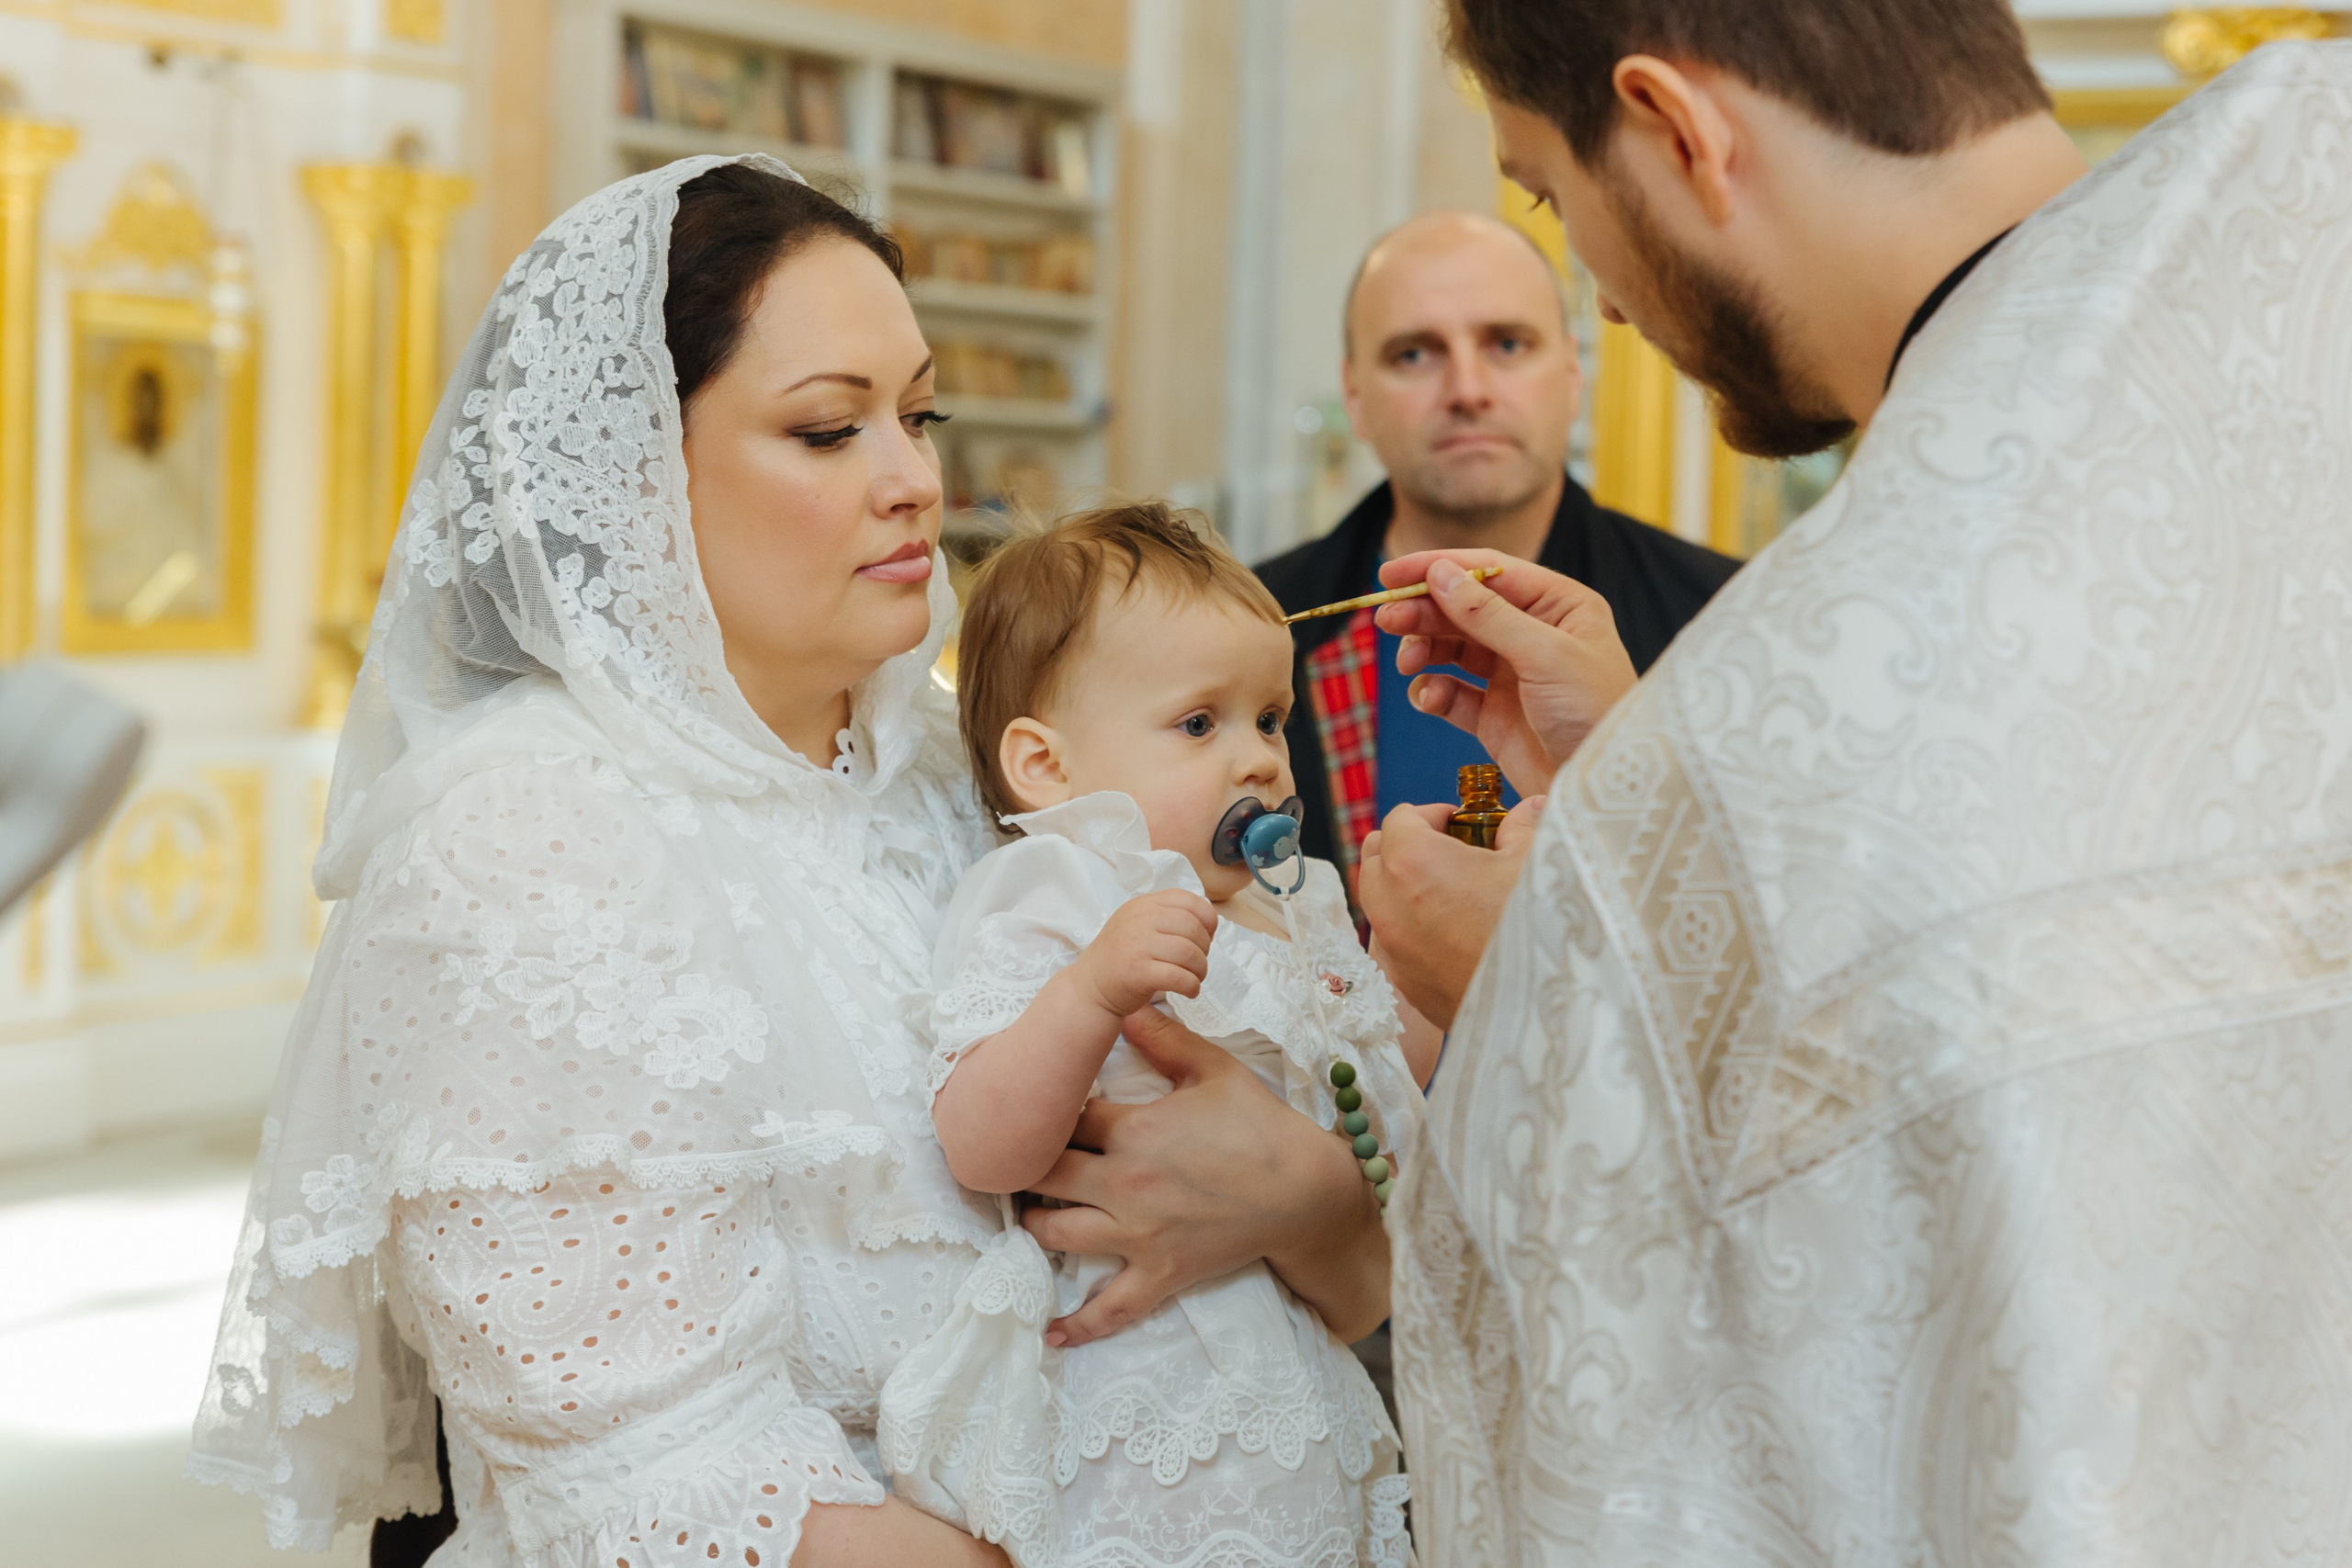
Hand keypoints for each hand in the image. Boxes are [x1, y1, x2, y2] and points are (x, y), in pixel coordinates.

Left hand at [1024, 1008, 1387, 1348]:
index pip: (1063, 1117)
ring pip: (1056, 1235)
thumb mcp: (1213, 1068)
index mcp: (1134, 1130)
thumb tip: (1123, 1003)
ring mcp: (1139, 1235)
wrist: (1306, 1191)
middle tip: (1018, 1158)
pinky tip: (1050, 1332)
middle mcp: (1125, 1184)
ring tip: (1031, 1211)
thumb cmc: (1260, 1124)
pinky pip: (1111, 1309)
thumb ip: (1162, 1037)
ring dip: (1034, 1223)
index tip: (1039, 1102)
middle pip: (1043, 1176)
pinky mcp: (1160, 1273)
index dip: (1046, 1108)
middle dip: (1025, 1165)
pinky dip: (1079, 1324)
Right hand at [1071, 889, 1215, 1018]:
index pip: (1188, 900)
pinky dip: (1192, 986)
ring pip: (1189, 953)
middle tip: (1198, 962)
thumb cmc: (1121, 957)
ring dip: (1200, 969)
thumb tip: (1209, 922)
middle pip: (1193, 928)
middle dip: (1205, 948)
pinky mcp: (1138, 972)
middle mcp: (1140, 920)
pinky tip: (1190, 991)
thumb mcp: (1139, 924)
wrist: (1089, 987)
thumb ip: (1167, 916)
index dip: (1207, 919)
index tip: (1206, 936)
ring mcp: (1137, 945)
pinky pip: (1179, 977)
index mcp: (1143, 905)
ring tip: (1195, 978)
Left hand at [1358, 795, 1545, 1028]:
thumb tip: (1530, 808)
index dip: (1432, 813)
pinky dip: (1411, 924)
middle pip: (1375, 854)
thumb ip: (1525, 826)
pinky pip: (1393, 939)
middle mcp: (1388, 903)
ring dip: (1403, 884)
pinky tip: (1455, 930)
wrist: (1542, 1010)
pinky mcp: (1405, 980)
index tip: (1462, 823)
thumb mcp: (1539, 861)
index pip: (1400, 817)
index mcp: (1413, 861)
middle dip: (1407, 844)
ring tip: (1453, 888)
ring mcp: (1392, 946)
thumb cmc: (1539, 927)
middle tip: (1451, 849)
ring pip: (1377, 898)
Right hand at [1374, 551, 1637, 794]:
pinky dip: (1434, 691)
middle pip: (1463, 608)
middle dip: (1423, 612)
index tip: (1390, 576)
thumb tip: (1439, 573)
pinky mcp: (1494, 715)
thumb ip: (1487, 614)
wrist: (1601, 791)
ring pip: (1452, 648)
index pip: (1489, 572)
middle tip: (1385, 620)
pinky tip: (1429, 698)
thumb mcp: (1545, 655)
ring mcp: (1512, 675)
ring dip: (1424, 650)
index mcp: (1559, 606)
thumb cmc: (1596, 714)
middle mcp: (1534, 635)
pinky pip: (1452, 693)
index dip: (1438, 568)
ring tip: (1408, 663)